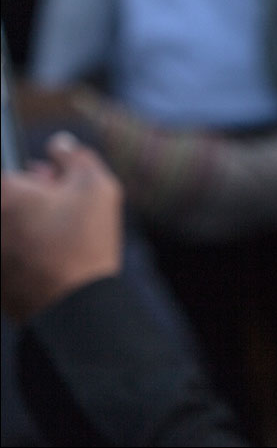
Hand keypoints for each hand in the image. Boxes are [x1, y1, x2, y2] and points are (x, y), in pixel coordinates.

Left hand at [0, 132, 123, 323]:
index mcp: (4, 194)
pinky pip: (13, 254)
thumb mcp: (96, 186)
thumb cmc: (84, 241)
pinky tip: (53, 261)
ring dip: (32, 225)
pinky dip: (28, 252)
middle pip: (9, 199)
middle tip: (65, 207)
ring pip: (12, 227)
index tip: (54, 182)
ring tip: (64, 236)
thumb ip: (75, 156)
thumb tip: (60, 143)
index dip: (38, 174)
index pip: (12, 171)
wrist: (75, 305)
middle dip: (34, 197)